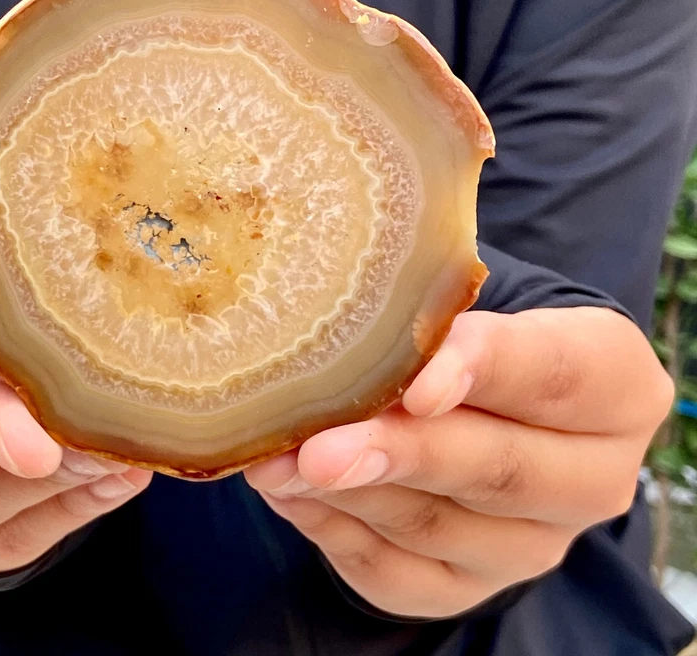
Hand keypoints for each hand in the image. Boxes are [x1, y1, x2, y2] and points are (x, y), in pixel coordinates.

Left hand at [245, 307, 672, 618]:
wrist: (474, 399)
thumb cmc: (461, 330)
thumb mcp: (457, 302)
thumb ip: (421, 315)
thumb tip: (334, 334)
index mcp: (613, 384)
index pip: (556, 373)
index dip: (485, 372)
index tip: (415, 386)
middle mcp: (591, 476)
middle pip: (499, 469)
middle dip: (400, 454)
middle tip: (318, 449)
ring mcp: (533, 543)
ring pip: (436, 526)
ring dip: (348, 493)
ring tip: (275, 460)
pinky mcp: (469, 586)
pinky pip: (396, 571)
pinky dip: (333, 529)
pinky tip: (289, 491)